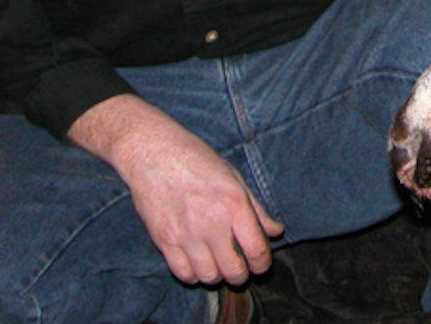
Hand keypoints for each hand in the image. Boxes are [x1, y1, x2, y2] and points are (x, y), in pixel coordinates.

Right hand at [70, 95, 282, 284]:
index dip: (262, 263)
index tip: (261, 264)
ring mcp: (187, 235)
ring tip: (218, 264)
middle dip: (241, 274)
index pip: (256, 249)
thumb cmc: (197, 159)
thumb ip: (256, 208)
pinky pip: (184, 274)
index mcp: (234, 203)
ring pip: (209, 277)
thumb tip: (276, 232)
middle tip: (240, 267)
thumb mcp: (233, 177)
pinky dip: (193, 275)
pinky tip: (197, 263)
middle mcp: (212, 223)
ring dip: (217, 275)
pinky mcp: (165, 241)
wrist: (154, 154)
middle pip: (234, 271)